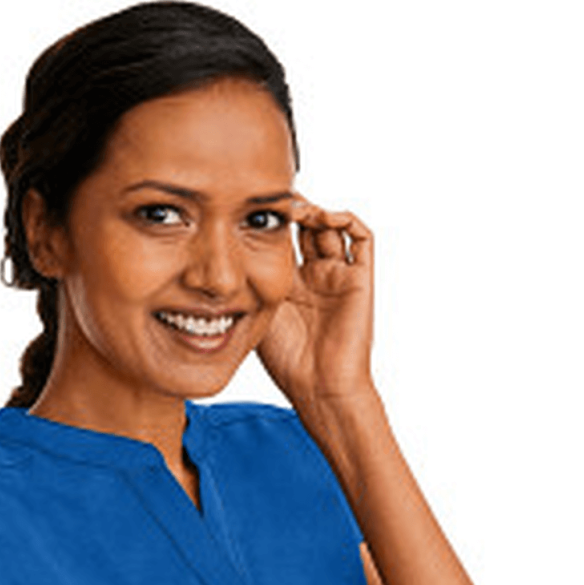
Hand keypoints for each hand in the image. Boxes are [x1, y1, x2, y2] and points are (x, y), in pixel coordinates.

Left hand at [258, 199, 375, 415]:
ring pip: (332, 226)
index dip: (270, 221)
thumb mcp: (255, 312)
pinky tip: (323, 217)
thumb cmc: (288, 361)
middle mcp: (316, 276)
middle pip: (307, 226)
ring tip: (294, 207)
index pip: (283, 239)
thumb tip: (221, 257)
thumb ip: (246, 283)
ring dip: (315, 210)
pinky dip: (345, 219)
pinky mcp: (359, 279)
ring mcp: (339, 276)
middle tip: (272, 198)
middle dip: (292, 208)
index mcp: (291, 285)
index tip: (249, 207)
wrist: (320, 387)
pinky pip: (362, 237)